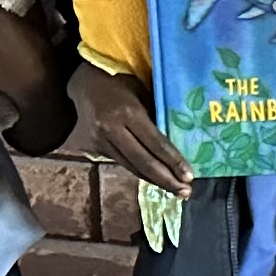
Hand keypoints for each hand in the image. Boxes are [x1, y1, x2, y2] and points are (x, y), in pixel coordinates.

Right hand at [72, 60, 192, 193]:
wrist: (85, 83)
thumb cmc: (122, 83)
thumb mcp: (142, 92)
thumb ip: (156, 116)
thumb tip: (179, 142)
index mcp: (127, 112)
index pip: (155, 143)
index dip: (173, 161)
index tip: (189, 176)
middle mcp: (112, 129)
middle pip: (143, 162)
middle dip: (166, 180)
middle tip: (186, 192)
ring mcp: (100, 141)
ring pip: (132, 167)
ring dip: (155, 181)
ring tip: (175, 189)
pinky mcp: (95, 149)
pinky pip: (123, 163)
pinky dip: (141, 172)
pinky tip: (156, 179)